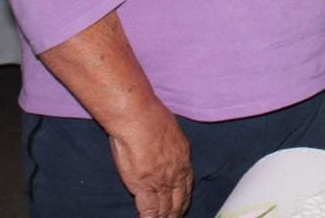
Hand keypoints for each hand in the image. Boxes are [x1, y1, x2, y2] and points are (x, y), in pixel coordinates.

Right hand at [107, 101, 191, 217]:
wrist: (138, 117)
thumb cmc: (150, 116)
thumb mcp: (171, 130)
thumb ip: (170, 144)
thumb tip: (166, 147)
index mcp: (183, 157)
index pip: (186, 184)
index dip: (184, 197)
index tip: (182, 204)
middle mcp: (176, 172)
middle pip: (179, 199)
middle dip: (177, 212)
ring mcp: (161, 181)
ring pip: (165, 208)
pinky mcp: (144, 186)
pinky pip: (149, 210)